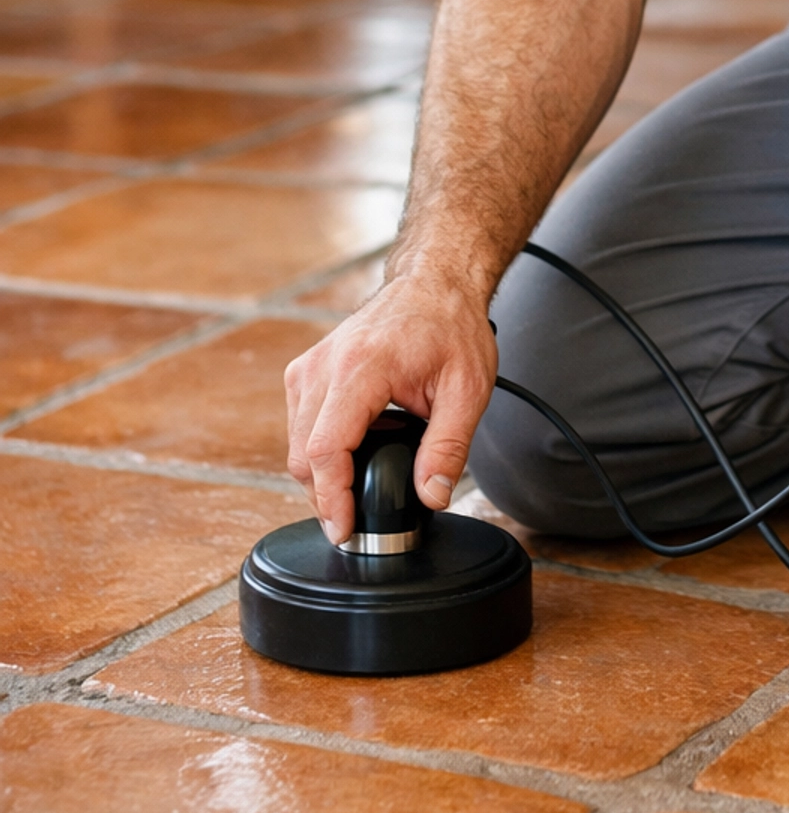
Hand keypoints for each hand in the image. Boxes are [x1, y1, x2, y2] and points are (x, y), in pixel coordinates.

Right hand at [284, 273, 499, 543]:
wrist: (434, 281)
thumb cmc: (452, 325)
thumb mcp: (468, 389)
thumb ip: (448, 447)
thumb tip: (432, 496)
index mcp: (362, 366)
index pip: (327, 448)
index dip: (331, 499)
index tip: (344, 530)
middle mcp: (325, 364)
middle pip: (303, 453)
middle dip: (325, 496)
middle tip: (358, 523)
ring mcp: (310, 364)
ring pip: (296, 443)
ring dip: (321, 475)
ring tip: (358, 492)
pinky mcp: (307, 369)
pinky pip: (300, 424)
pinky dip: (319, 450)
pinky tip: (352, 456)